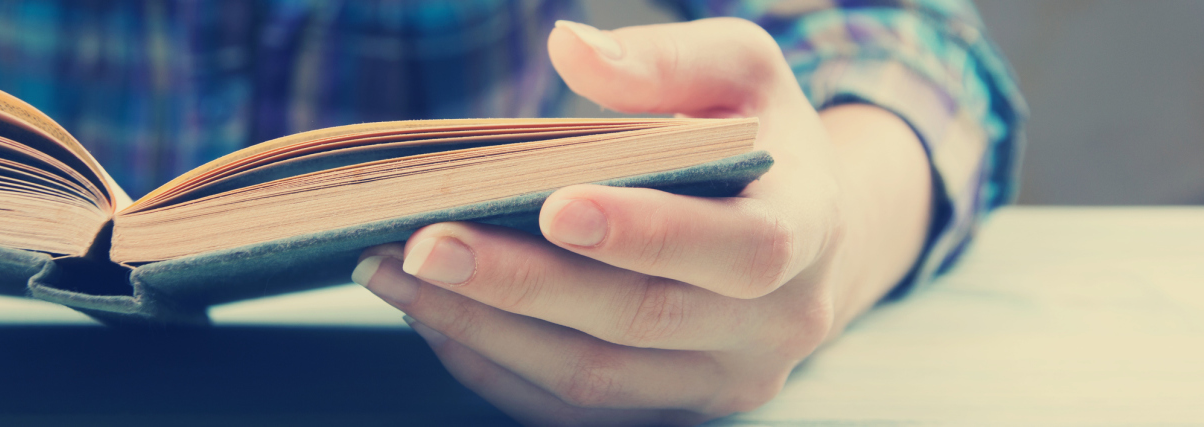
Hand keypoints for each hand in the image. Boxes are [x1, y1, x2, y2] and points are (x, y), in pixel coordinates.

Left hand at [353, 18, 931, 424]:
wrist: (800, 239)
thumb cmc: (762, 140)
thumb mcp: (743, 72)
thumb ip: (669, 60)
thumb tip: (570, 49)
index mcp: (807, 233)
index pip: (740, 250)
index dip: (649, 234)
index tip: (554, 204)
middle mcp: (774, 327)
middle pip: (638, 322)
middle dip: (523, 284)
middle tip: (425, 243)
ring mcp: (720, 384)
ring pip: (592, 379)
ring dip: (486, 330)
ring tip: (396, 273)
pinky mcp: (669, 414)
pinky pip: (569, 411)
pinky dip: (493, 365)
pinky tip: (434, 314)